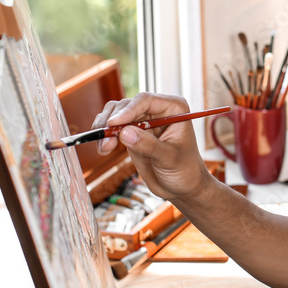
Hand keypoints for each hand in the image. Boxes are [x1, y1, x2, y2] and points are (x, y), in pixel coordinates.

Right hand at [92, 92, 207, 200]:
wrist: (182, 186)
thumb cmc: (184, 170)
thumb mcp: (169, 158)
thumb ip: (149, 145)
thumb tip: (124, 133)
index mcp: (174, 108)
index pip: (146, 100)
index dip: (128, 110)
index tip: (113, 123)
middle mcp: (157, 110)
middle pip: (127, 105)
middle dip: (112, 121)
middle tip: (106, 141)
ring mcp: (143, 120)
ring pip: (116, 113)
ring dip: (105, 128)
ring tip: (104, 148)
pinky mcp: (132, 132)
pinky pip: (113, 126)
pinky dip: (104, 135)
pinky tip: (104, 149)